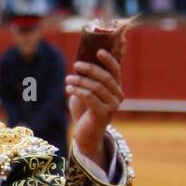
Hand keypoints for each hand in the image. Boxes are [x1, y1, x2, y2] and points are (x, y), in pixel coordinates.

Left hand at [65, 34, 126, 168]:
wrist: (86, 134)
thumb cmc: (85, 111)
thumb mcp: (86, 92)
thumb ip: (87, 79)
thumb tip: (80, 64)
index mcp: (116, 88)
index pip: (115, 70)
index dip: (108, 60)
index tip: (98, 51)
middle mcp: (118, 96)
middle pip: (104, 77)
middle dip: (89, 69)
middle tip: (75, 65)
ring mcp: (112, 106)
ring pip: (96, 87)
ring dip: (80, 81)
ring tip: (67, 79)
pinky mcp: (103, 114)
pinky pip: (89, 97)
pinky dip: (77, 91)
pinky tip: (68, 89)